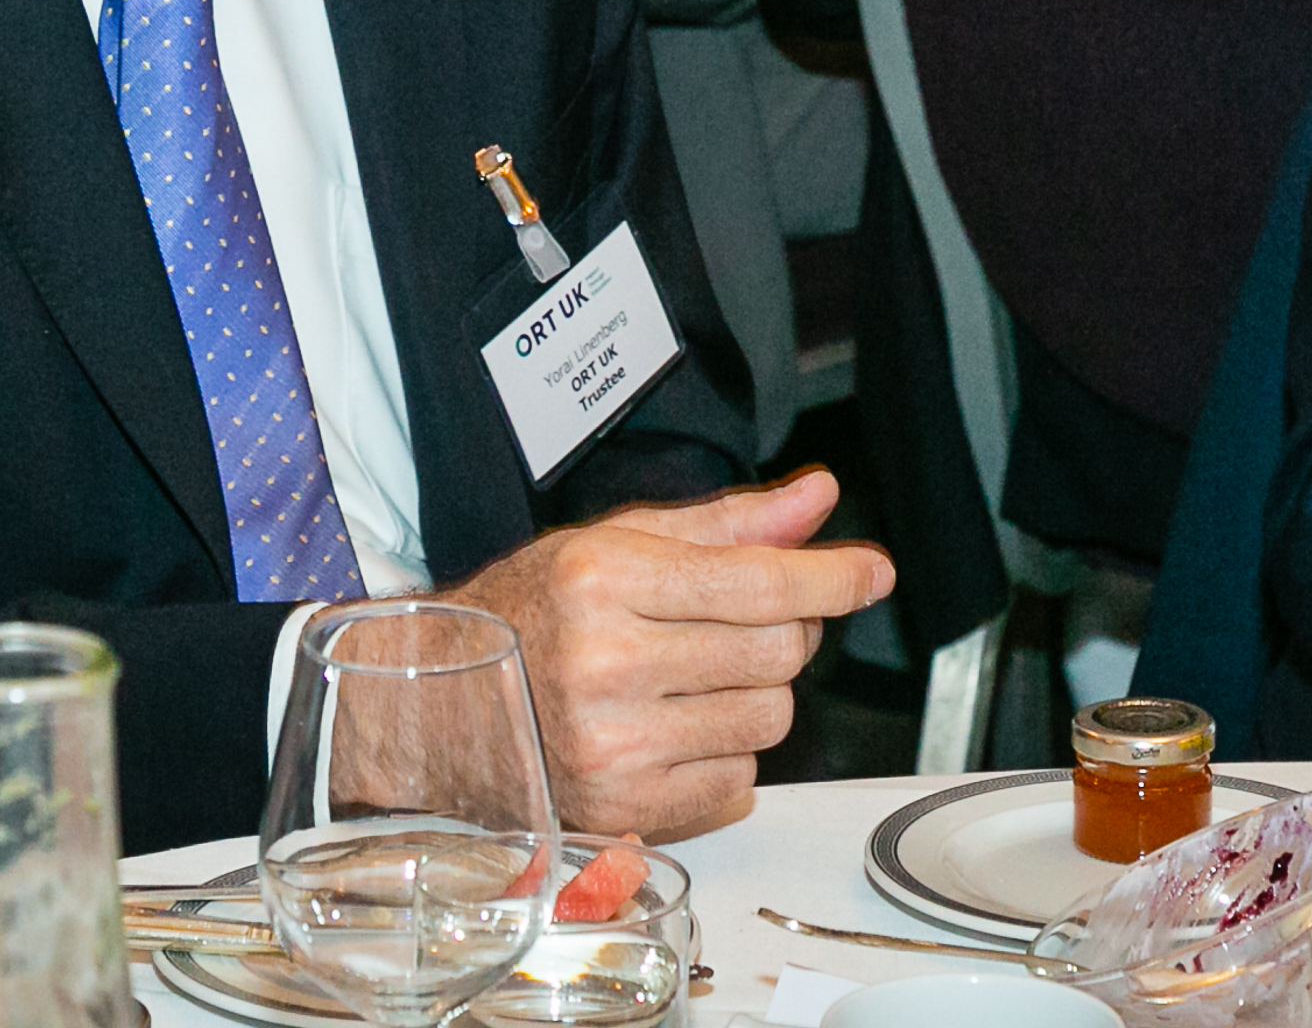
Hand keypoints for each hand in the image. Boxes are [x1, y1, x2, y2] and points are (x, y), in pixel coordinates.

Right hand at [435, 467, 891, 837]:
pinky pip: (739, 783)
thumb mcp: (619, 541)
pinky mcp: (621, 810)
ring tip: (694, 678)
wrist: (439, 710)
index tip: (872, 574)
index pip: (760, 584)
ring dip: (757, 696)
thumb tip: (819, 502)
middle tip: (741, 624)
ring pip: (769, 720)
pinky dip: (727, 755)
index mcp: (605, 583)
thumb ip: (731, 524)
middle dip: (784, 633)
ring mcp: (613, 747)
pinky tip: (675, 729)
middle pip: (777, 654)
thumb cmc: (530, 616)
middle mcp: (606, 666)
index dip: (832, 578)